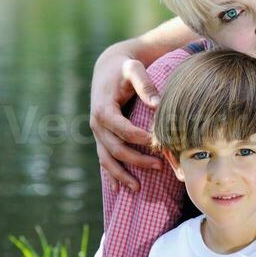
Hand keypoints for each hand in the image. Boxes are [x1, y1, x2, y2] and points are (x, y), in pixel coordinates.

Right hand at [89, 48, 162, 191]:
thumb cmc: (123, 68)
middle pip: (115, 149)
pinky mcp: (101, 137)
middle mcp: (96, 124)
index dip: (139, 137)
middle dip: (136, 160)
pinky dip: (111, 174)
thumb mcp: (134, 69)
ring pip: (106, 159)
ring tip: (138, 188)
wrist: (108, 67)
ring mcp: (97, 133)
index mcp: (103, 109)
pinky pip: (103, 159)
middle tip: (159, 166)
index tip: (157, 142)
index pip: (122, 129)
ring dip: (121, 174)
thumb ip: (145, 84)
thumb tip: (158, 104)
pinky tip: (119, 189)